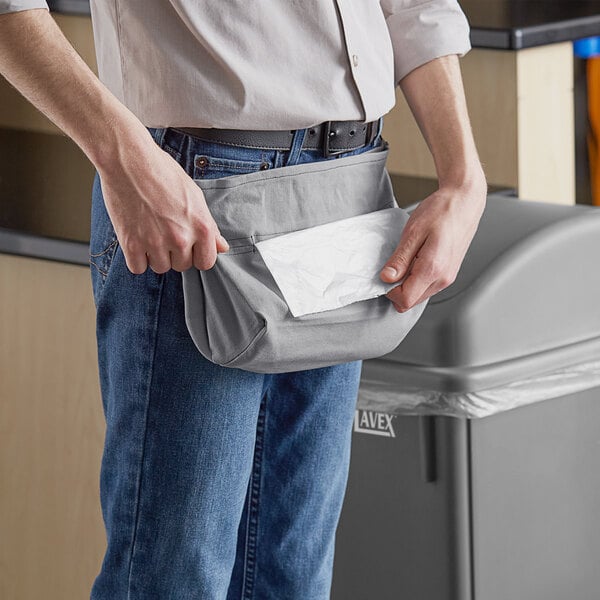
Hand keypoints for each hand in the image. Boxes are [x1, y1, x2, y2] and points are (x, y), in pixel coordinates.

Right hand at [97, 136, 228, 274]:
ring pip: (160, 267)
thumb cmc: (162, 172)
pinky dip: (136, 258)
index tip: (189, 247)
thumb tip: (222, 247)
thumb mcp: (194, 195)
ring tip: (150, 232)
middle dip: (175, 253)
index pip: (206, 262)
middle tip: (164, 231)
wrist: (128, 160)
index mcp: (201, 227)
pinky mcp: (131, 244)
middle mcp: (181, 238)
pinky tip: (137, 239)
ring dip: (155, 255)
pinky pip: (137, 268)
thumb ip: (209, 225)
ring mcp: (155, 243)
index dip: (197, 255)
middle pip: (182, 266)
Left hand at [380, 176, 485, 311]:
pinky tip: (417, 258)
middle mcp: (443, 278)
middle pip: (411, 301)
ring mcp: (448, 277)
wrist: (464, 201)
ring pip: (419, 295)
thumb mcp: (413, 232)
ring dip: (407, 283)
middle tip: (395, 263)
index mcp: (433, 269)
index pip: (405, 300)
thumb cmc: (442, 211)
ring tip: (409, 257)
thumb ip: (400, 259)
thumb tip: (386, 278)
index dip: (389, 291)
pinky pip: (427, 286)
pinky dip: (417, 278)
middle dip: (398, 288)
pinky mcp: (449, 273)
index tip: (385, 274)